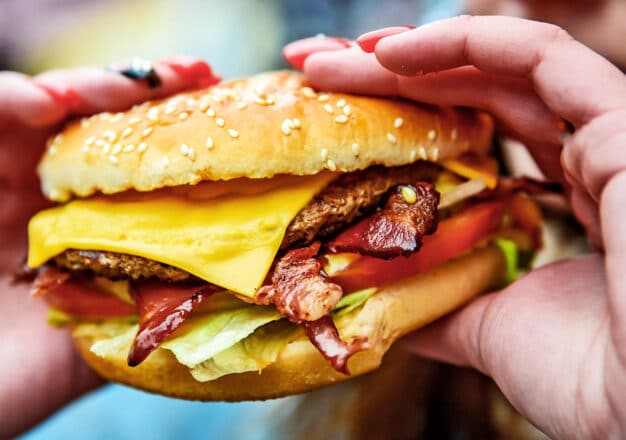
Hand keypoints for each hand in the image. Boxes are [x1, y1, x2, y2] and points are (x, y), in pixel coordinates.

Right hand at [0, 57, 218, 437]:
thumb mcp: (87, 348)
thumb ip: (137, 312)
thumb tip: (220, 284)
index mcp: (71, 231)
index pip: (126, 167)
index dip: (171, 138)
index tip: (221, 112)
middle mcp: (28, 197)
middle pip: (88, 127)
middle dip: (141, 98)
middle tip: (191, 77)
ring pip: (35, 111)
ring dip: (85, 89)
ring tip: (133, 84)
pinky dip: (4, 99)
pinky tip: (45, 100)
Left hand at [285, 16, 625, 438]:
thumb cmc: (594, 387)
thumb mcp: (489, 333)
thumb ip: (443, 306)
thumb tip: (384, 308)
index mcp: (564, 200)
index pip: (478, 132)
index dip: (408, 112)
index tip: (336, 110)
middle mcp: (586, 161)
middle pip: (475, 94)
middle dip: (389, 77)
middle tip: (316, 69)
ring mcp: (607, 139)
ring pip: (497, 68)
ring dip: (408, 56)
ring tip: (334, 61)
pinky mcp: (622, 127)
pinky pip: (542, 57)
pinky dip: (467, 42)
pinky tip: (391, 54)